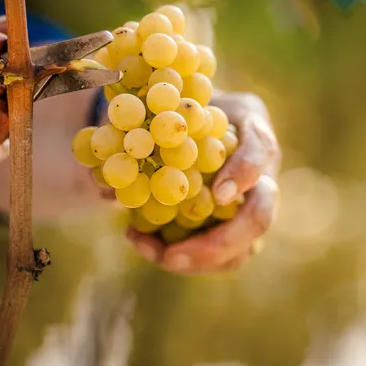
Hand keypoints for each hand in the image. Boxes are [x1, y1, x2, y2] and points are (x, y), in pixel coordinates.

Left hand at [126, 91, 280, 273]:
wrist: (193, 124)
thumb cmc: (179, 111)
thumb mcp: (164, 106)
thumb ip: (141, 133)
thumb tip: (101, 183)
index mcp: (253, 131)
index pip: (261, 151)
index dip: (243, 174)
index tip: (217, 194)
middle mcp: (263, 175)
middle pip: (260, 217)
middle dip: (219, 242)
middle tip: (172, 255)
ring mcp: (254, 208)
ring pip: (242, 249)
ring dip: (195, 259)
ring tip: (150, 251)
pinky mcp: (238, 233)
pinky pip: (219, 258)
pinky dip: (183, 259)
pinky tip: (144, 243)